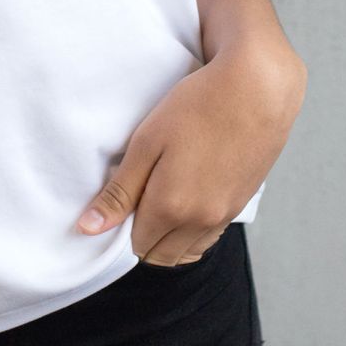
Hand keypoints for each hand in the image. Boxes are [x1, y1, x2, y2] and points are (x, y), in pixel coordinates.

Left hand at [76, 43, 306, 264]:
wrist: (257, 89)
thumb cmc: (197, 107)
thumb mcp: (147, 143)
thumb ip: (119, 192)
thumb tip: (88, 228)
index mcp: (171, 207)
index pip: (137, 246)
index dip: (123, 228)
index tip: (122, 200)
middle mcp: (200, 221)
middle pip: (161, 256)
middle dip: (145, 237)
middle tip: (138, 198)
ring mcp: (224, 215)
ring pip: (188, 251)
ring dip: (170, 238)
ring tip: (162, 196)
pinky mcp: (241, 204)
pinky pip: (210, 236)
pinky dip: (194, 229)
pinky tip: (189, 197)